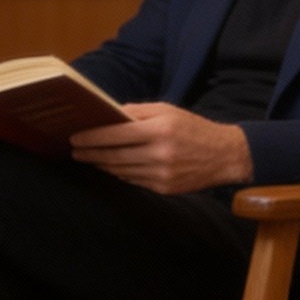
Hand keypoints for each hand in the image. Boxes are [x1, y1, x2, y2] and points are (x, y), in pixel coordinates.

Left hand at [69, 102, 253, 194]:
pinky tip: (111, 168)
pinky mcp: (164, 189)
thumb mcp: (168, 110)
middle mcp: (159, 154)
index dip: (92, 137)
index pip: (116, 134)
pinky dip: (120, 174)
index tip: (76, 137)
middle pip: (114, 156)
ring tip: (89, 158)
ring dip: (102, 165)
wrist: (225, 155)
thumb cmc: (193, 127)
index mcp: (159, 130)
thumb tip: (109, 115)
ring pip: (121, 171)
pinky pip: (134, 181)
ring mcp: (162, 174)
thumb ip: (138, 112)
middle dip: (91, 154)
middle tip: (75, 151)